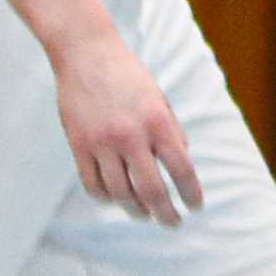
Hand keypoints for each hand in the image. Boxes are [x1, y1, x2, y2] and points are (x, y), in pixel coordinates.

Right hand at [54, 31, 203, 223]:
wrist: (86, 52)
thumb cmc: (128, 75)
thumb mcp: (159, 99)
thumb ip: (172, 132)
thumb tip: (182, 165)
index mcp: (157, 120)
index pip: (181, 169)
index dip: (191, 193)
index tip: (196, 206)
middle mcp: (131, 135)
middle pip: (152, 191)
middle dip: (166, 213)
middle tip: (172, 222)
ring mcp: (102, 142)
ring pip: (120, 194)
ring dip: (136, 210)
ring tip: (144, 214)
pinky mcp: (79, 146)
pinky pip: (94, 185)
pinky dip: (107, 198)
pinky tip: (116, 199)